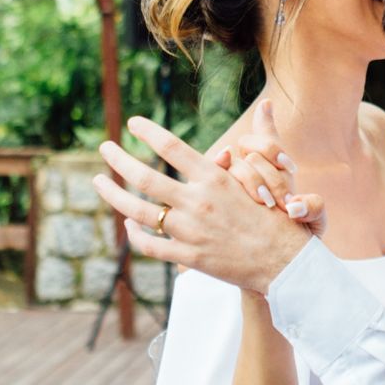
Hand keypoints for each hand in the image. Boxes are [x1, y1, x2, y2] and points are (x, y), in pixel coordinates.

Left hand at [93, 113, 312, 292]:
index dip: (148, 132)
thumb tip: (237, 136)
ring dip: (113, 195)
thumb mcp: (258, 182)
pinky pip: (150, 244)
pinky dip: (134, 233)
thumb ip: (236, 161)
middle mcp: (199, 202)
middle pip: (145, 177)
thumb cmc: (276, 219)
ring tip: (99, 181)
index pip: (172, 147)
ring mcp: (190, 232)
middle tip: (104, 148)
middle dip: (118, 160)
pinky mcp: (188, 257)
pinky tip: (128, 223)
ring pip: (138, 211)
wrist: (285, 262)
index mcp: (215, 179)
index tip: (132, 122)